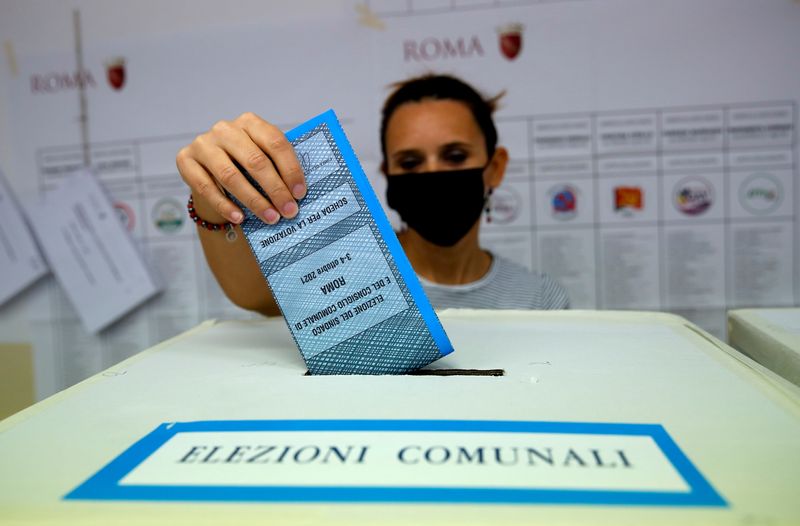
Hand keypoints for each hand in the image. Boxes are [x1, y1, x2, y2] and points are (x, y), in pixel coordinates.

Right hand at [177, 112, 305, 224]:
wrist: (210, 170)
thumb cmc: (244, 164)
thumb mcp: (262, 157)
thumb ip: (277, 167)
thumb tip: (299, 194)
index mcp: (250, 122)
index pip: (275, 142)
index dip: (290, 169)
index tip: (300, 193)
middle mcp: (225, 129)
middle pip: (255, 160)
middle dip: (275, 189)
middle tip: (289, 211)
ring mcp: (203, 144)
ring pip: (231, 176)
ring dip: (254, 201)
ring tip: (271, 218)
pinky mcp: (185, 160)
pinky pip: (206, 187)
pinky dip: (225, 206)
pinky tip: (240, 219)